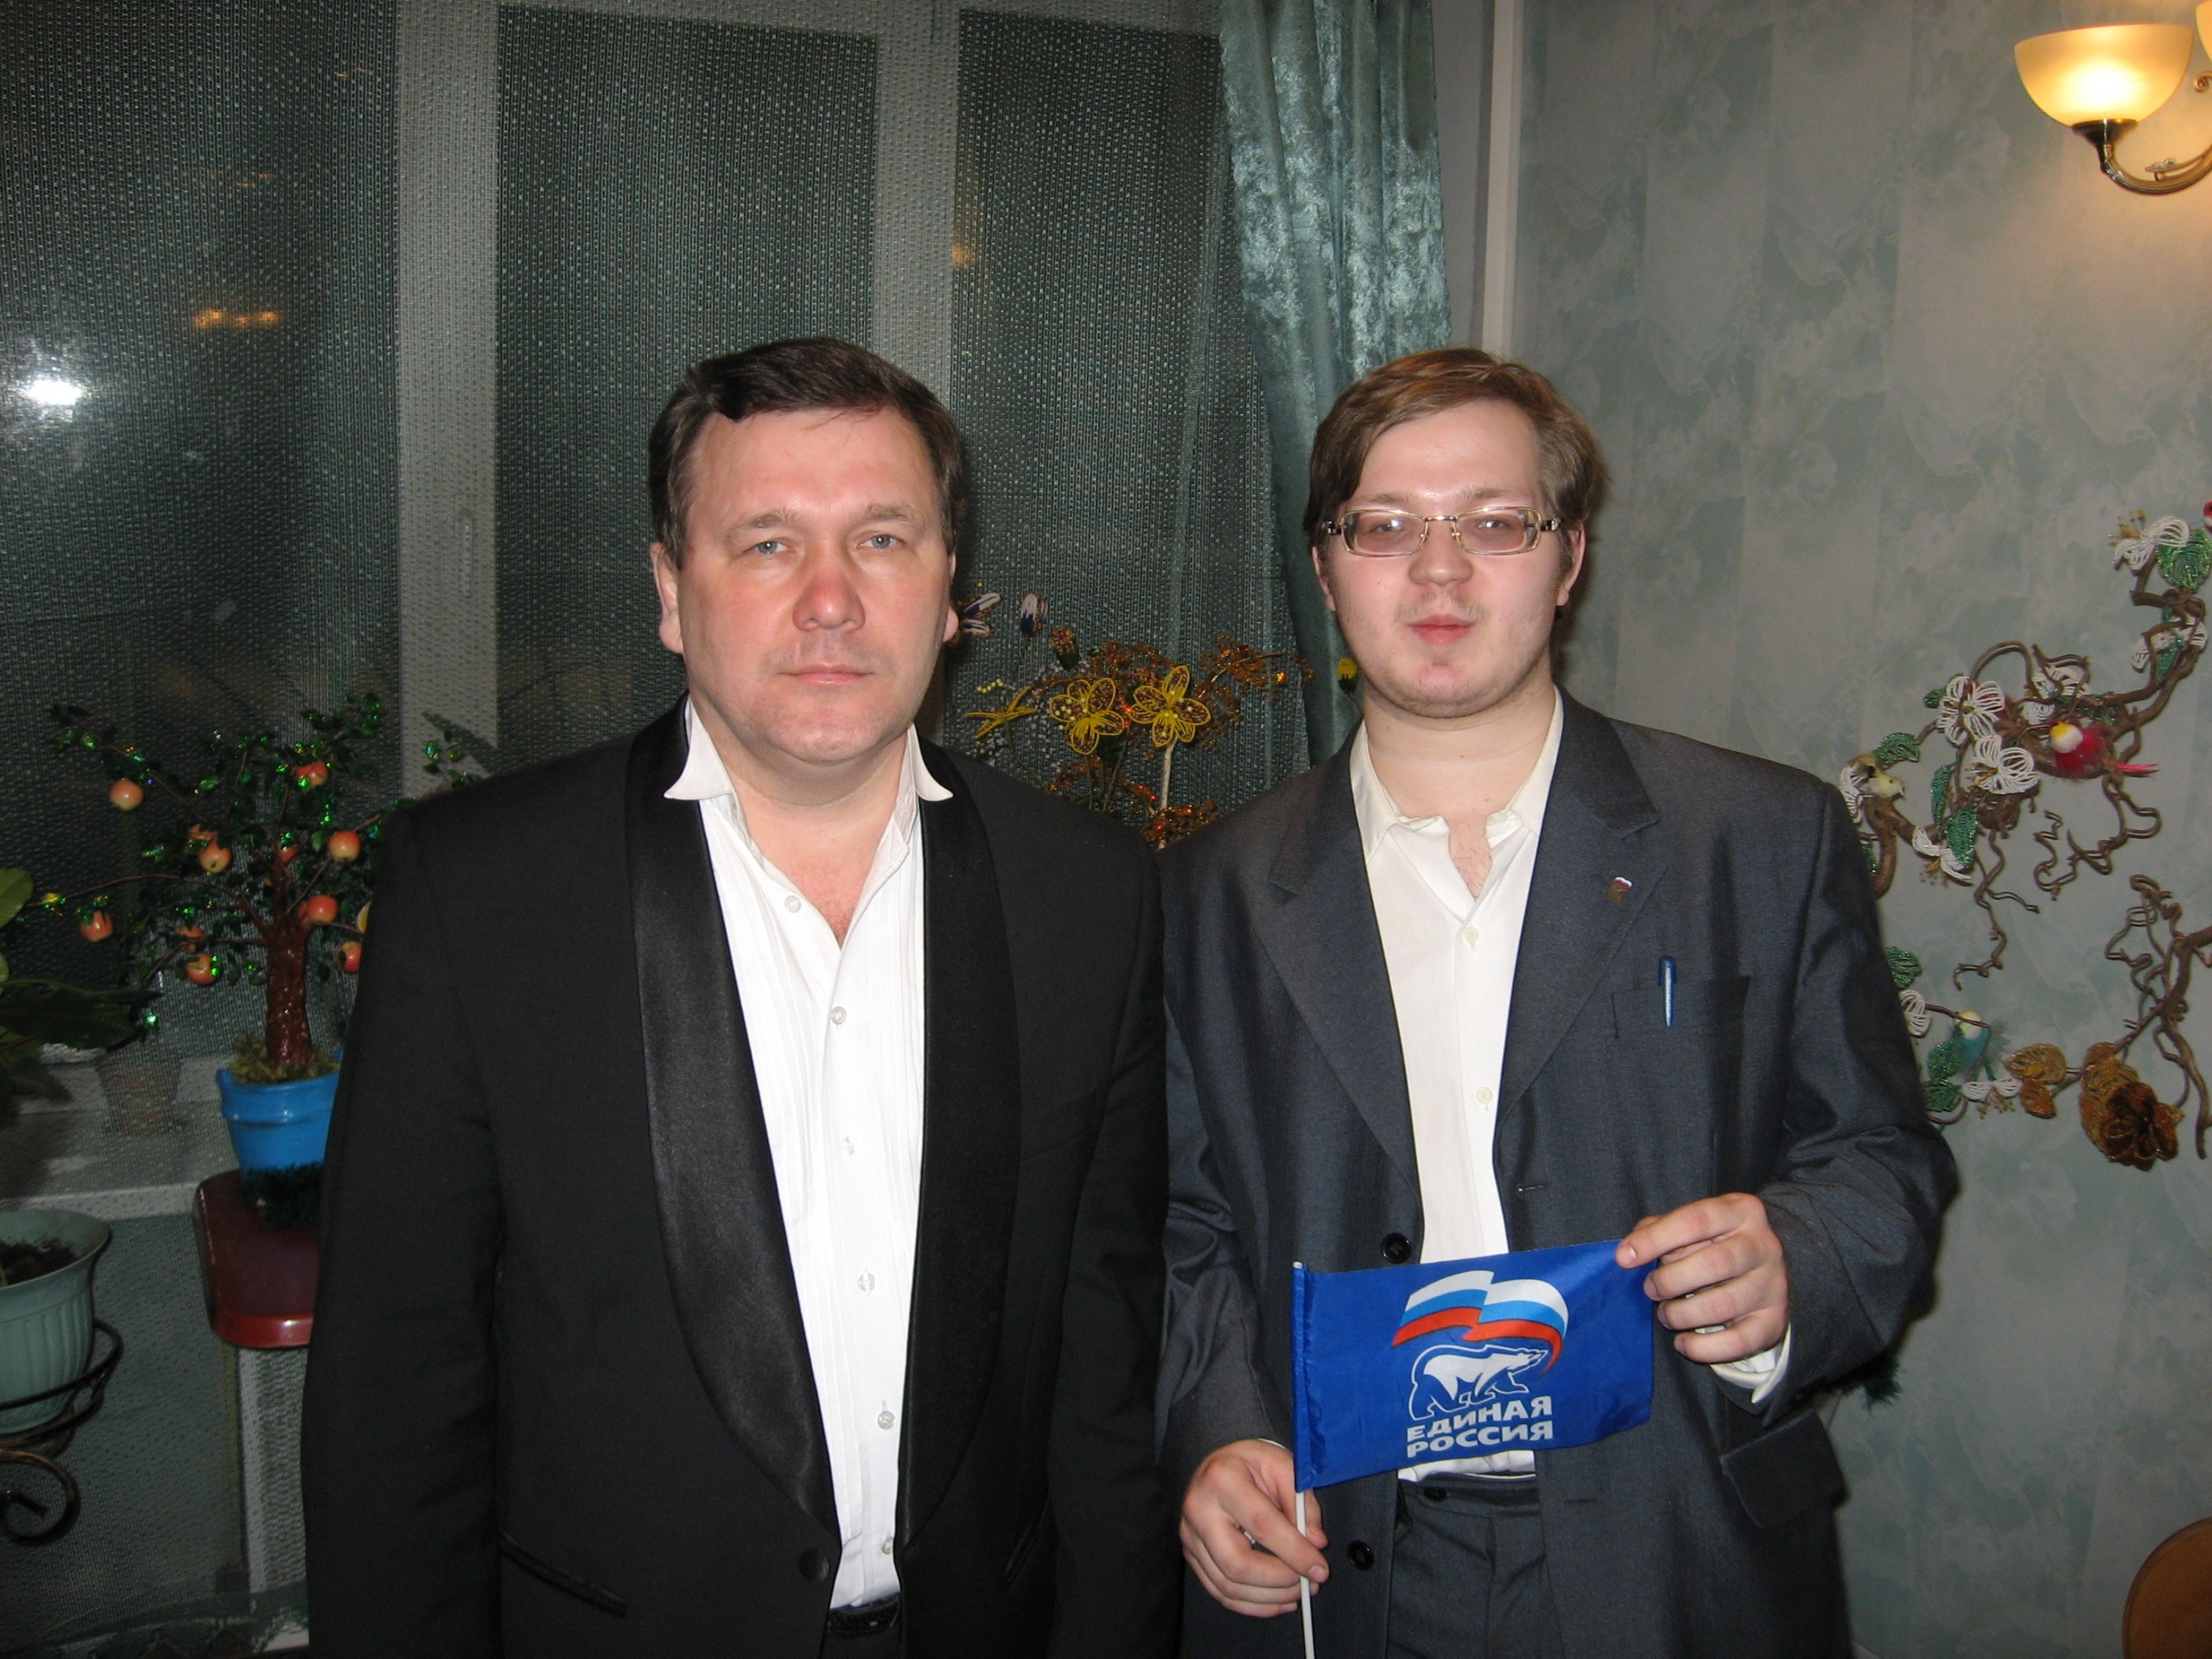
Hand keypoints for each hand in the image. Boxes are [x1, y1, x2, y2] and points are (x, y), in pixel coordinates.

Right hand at [1180, 1439, 1327, 1617]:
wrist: (1218, 1465)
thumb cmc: (1252, 1464)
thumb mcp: (1283, 1467)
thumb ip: (1302, 1504)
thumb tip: (1315, 1543)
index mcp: (1222, 1479)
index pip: (1262, 1525)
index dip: (1294, 1552)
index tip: (1319, 1569)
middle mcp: (1198, 1510)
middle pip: (1237, 1564)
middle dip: (1279, 1581)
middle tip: (1308, 1583)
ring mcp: (1190, 1536)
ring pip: (1228, 1585)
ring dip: (1269, 1597)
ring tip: (1297, 1591)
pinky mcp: (1191, 1556)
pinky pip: (1219, 1592)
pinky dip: (1252, 1604)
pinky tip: (1276, 1599)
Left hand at [1616, 1192, 1788, 1363]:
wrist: (1765, 1268)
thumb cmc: (1714, 1242)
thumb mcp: (1692, 1224)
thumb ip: (1659, 1229)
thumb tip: (1629, 1251)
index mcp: (1740, 1211)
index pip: (1694, 1220)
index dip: (1655, 1240)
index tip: (1624, 1258)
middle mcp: (1764, 1246)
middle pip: (1713, 1264)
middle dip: (1669, 1281)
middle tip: (1650, 1289)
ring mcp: (1773, 1285)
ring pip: (1722, 1305)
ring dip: (1681, 1314)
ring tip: (1666, 1314)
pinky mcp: (1774, 1321)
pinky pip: (1737, 1342)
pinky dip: (1703, 1348)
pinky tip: (1683, 1342)